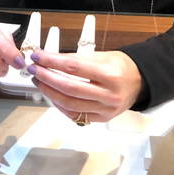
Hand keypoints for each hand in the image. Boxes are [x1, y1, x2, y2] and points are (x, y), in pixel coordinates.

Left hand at [27, 50, 142, 122]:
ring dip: (49, 92)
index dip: (52, 61)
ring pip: (70, 104)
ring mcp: (105, 109)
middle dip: (46, 78)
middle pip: (69, 87)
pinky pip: (76, 115)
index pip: (73, 67)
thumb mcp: (102, 55)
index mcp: (110, 74)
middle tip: (33, 69)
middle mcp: (109, 94)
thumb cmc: (121, 66)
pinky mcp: (102, 119)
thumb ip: (76, 58)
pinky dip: (60, 106)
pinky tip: (51, 96)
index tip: (38, 56)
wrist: (140, 82)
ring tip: (39, 81)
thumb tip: (50, 59)